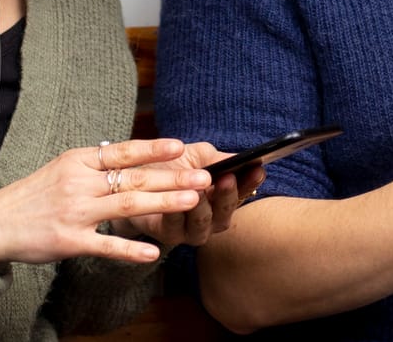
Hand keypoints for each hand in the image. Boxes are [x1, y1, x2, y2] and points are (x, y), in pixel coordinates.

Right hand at [0, 138, 210, 265]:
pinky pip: (106, 245)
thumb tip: (131, 155)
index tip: (181, 146)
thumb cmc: (33, 195)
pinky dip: (131, 249)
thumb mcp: (62, 168)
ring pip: (127, 205)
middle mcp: (79, 183)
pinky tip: (154, 252)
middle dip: (172, 177)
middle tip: (204, 177)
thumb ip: (95, 164)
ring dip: (163, 203)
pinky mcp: (70, 241)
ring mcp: (75, 212)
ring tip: (192, 201)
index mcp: (78, 161)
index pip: (122, 152)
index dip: (153, 149)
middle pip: (133, 178)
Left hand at [122, 142, 266, 248]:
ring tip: (201, 190)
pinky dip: (175, 212)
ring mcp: (189, 231)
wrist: (134, 180)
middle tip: (228, 178)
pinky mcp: (166, 235)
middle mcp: (210, 220)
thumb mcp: (197, 156)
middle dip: (228, 196)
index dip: (251, 182)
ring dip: (203, 207)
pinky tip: (176, 199)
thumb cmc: (171, 167)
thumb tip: (241, 159)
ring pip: (201, 224)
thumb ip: (217, 159)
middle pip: (225, 213)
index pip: (242, 192)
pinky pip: (173, 226)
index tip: (258, 169)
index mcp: (221, 199)